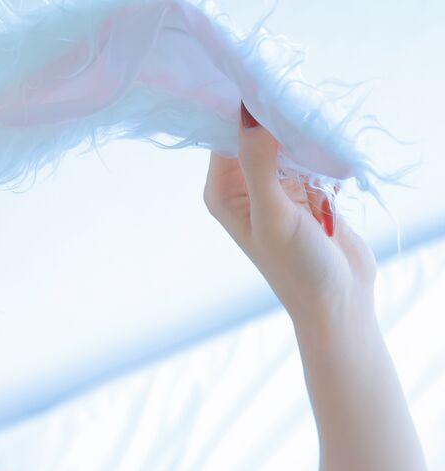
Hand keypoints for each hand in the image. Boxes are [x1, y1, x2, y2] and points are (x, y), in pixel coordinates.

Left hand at [203, 101, 377, 321]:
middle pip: (255, 133)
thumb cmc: (296, 265)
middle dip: (276, 114)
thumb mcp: (273, 213)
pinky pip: (310, 152)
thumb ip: (259, 163)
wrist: (338, 299)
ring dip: (302, 128)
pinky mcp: (306, 188)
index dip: (243, 107)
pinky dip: (321, 144)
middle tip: (298, 90)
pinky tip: (332, 136)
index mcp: (222, 191)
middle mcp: (244, 185)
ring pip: (285, 140)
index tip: (266, 80)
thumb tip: (250, 111)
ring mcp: (276, 186)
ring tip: (318, 112)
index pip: (224, 134)